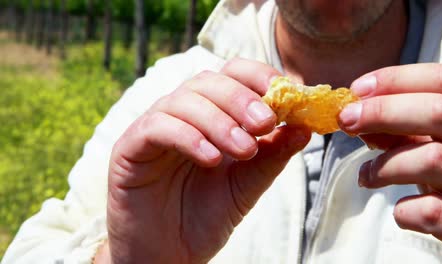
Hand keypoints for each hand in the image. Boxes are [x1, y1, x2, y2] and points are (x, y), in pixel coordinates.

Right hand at [104, 58, 310, 262]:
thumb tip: (305, 127)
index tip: (287, 94)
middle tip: (265, 123)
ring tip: (245, 149)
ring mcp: (153, 128)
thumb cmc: (204, 217)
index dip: (258, 76)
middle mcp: (180, 115)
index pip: (231, 75)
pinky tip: (212, 159)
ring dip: (219, 121)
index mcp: (209, 116)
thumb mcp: (247, 185)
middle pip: (207, 81)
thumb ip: (272, 156)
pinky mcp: (129, 148)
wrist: (167, 255)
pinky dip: (188, 137)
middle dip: (240, 98)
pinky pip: (156, 127)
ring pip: (183, 101)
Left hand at [338, 64, 441, 260]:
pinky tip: (402, 213)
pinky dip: (405, 211)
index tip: (357, 90)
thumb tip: (356, 114)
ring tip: (366, 176)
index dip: (395, 80)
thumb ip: (401, 129)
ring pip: (432, 159)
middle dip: (381, 112)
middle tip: (346, 121)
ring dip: (384, 166)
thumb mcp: (431, 146)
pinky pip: (433, 212)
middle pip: (439, 112)